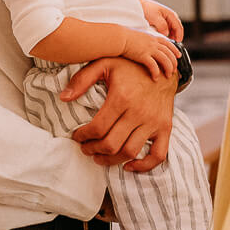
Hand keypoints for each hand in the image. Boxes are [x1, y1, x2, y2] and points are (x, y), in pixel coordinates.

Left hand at [63, 57, 174, 171]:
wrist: (163, 65)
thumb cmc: (130, 65)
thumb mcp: (105, 63)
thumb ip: (82, 79)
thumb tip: (64, 98)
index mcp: (122, 97)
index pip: (98, 128)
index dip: (83, 136)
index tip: (77, 136)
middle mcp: (139, 112)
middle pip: (111, 144)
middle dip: (93, 149)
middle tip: (85, 148)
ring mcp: (154, 122)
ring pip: (129, 152)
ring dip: (110, 160)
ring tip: (99, 156)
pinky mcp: (165, 128)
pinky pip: (158, 155)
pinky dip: (143, 166)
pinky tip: (128, 166)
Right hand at [122, 29, 179, 79]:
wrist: (118, 38)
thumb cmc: (125, 37)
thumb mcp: (139, 36)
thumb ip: (145, 40)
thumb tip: (146, 45)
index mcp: (153, 38)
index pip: (168, 44)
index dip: (175, 50)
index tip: (179, 56)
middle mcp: (154, 43)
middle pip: (169, 53)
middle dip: (174, 62)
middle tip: (174, 70)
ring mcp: (149, 49)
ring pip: (165, 60)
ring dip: (168, 69)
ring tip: (168, 76)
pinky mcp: (143, 56)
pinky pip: (154, 66)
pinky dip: (156, 73)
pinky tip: (156, 78)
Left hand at [138, 0, 183, 39]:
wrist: (141, 6)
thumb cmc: (147, 9)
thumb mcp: (155, 17)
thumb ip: (162, 25)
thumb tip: (166, 33)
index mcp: (171, 14)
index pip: (179, 27)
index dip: (179, 35)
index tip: (177, 42)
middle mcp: (171, 17)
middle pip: (177, 29)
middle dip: (176, 37)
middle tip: (172, 44)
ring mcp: (168, 20)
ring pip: (173, 30)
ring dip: (172, 36)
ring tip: (167, 42)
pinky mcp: (163, 22)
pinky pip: (168, 30)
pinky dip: (167, 34)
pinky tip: (163, 38)